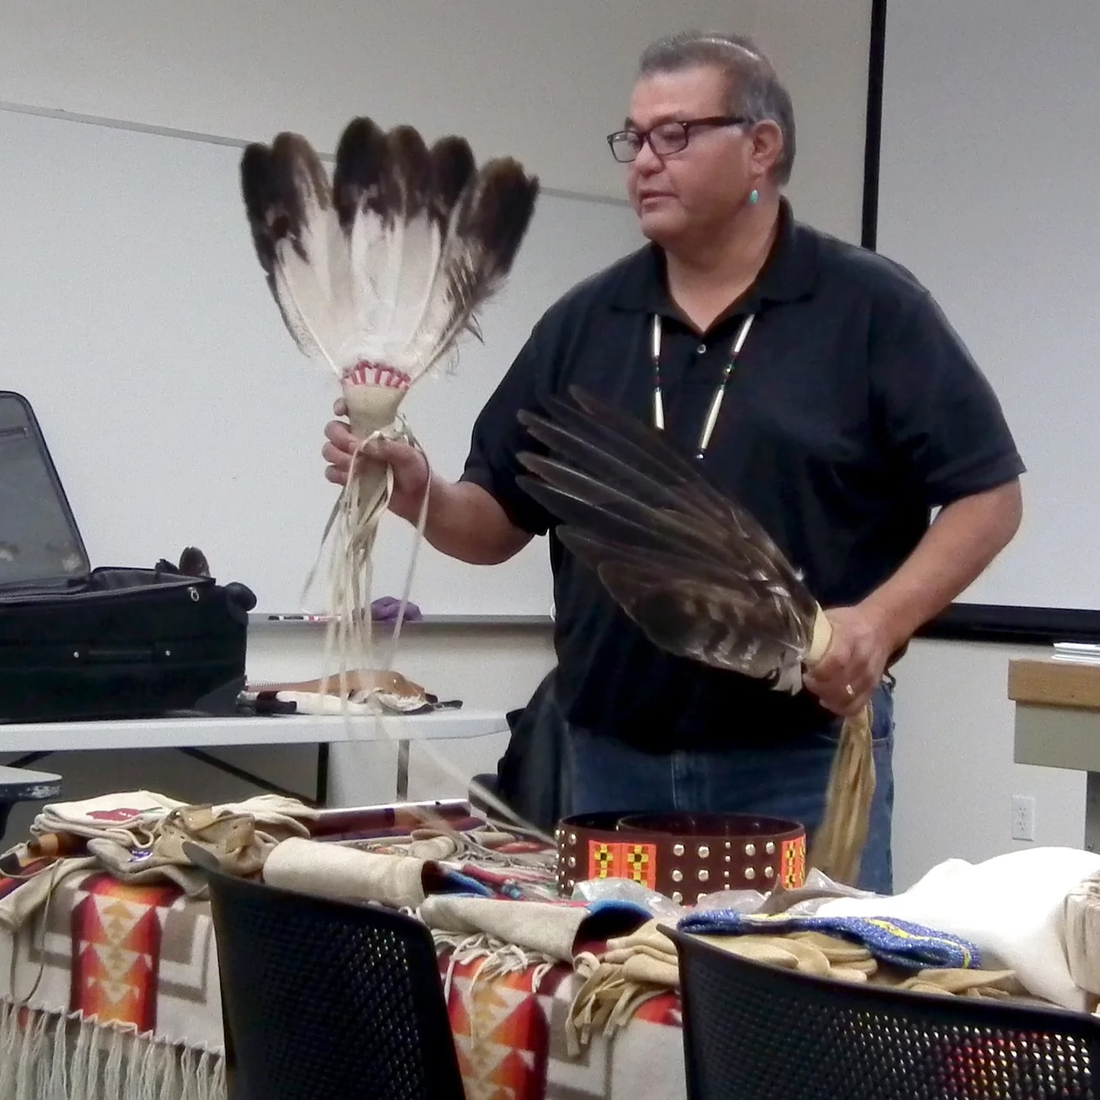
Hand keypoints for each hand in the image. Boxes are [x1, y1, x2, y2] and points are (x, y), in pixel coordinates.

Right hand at [321, 398, 429, 523]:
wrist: (416, 497)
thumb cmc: (416, 470)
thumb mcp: (408, 455)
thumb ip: (387, 448)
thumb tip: (362, 445)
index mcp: (373, 427)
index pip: (351, 409)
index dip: (341, 406)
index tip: (340, 413)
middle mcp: (358, 440)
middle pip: (333, 430)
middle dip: (339, 437)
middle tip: (354, 448)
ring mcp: (352, 458)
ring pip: (329, 450)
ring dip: (338, 456)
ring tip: (356, 466)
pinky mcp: (348, 478)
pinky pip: (330, 472)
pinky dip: (336, 474)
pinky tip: (350, 478)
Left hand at [802, 604, 894, 716]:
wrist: (881, 627)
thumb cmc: (849, 622)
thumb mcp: (830, 618)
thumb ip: (813, 631)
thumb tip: (787, 640)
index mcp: (851, 638)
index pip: (837, 661)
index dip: (819, 672)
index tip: (806, 671)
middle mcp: (862, 660)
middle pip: (841, 684)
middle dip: (819, 687)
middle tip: (807, 679)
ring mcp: (870, 676)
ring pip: (847, 698)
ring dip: (827, 697)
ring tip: (816, 688)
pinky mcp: (873, 688)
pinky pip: (856, 706)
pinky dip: (839, 708)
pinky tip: (827, 699)